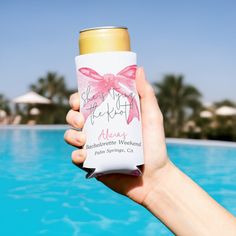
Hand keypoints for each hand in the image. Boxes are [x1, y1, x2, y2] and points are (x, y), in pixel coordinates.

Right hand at [64, 67, 170, 204]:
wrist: (154, 176)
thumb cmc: (155, 145)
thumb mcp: (152, 117)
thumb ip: (146, 94)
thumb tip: (138, 68)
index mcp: (109, 117)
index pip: (88, 104)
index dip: (77, 99)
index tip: (78, 100)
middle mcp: (99, 130)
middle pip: (74, 118)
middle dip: (71, 116)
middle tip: (81, 120)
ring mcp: (95, 147)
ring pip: (71, 136)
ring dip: (71, 135)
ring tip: (84, 140)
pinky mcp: (93, 164)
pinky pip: (76, 158)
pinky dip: (76, 155)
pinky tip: (84, 155)